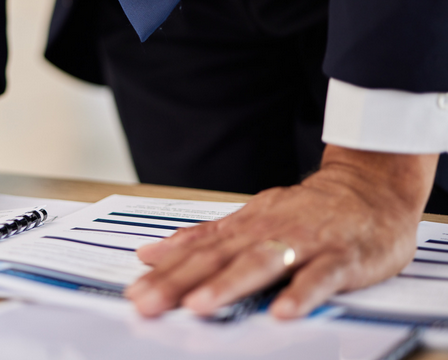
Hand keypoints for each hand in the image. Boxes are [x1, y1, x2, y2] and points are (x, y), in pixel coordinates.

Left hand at [125, 145, 437, 318]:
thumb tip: (153, 251)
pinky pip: (321, 277)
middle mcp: (266, 233)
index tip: (135, 292)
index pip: (196, 252)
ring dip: (229, 285)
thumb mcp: (248, 219)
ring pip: (261, 264)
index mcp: (243, 228)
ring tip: (199, 305)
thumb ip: (202, 237)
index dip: (164, 272)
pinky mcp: (340, 257)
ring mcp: (303, 244)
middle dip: (180, 282)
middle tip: (149, 303)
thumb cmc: (303, 211)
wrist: (366, 189)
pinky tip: (283, 312)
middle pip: (218, 259)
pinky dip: (302, 293)